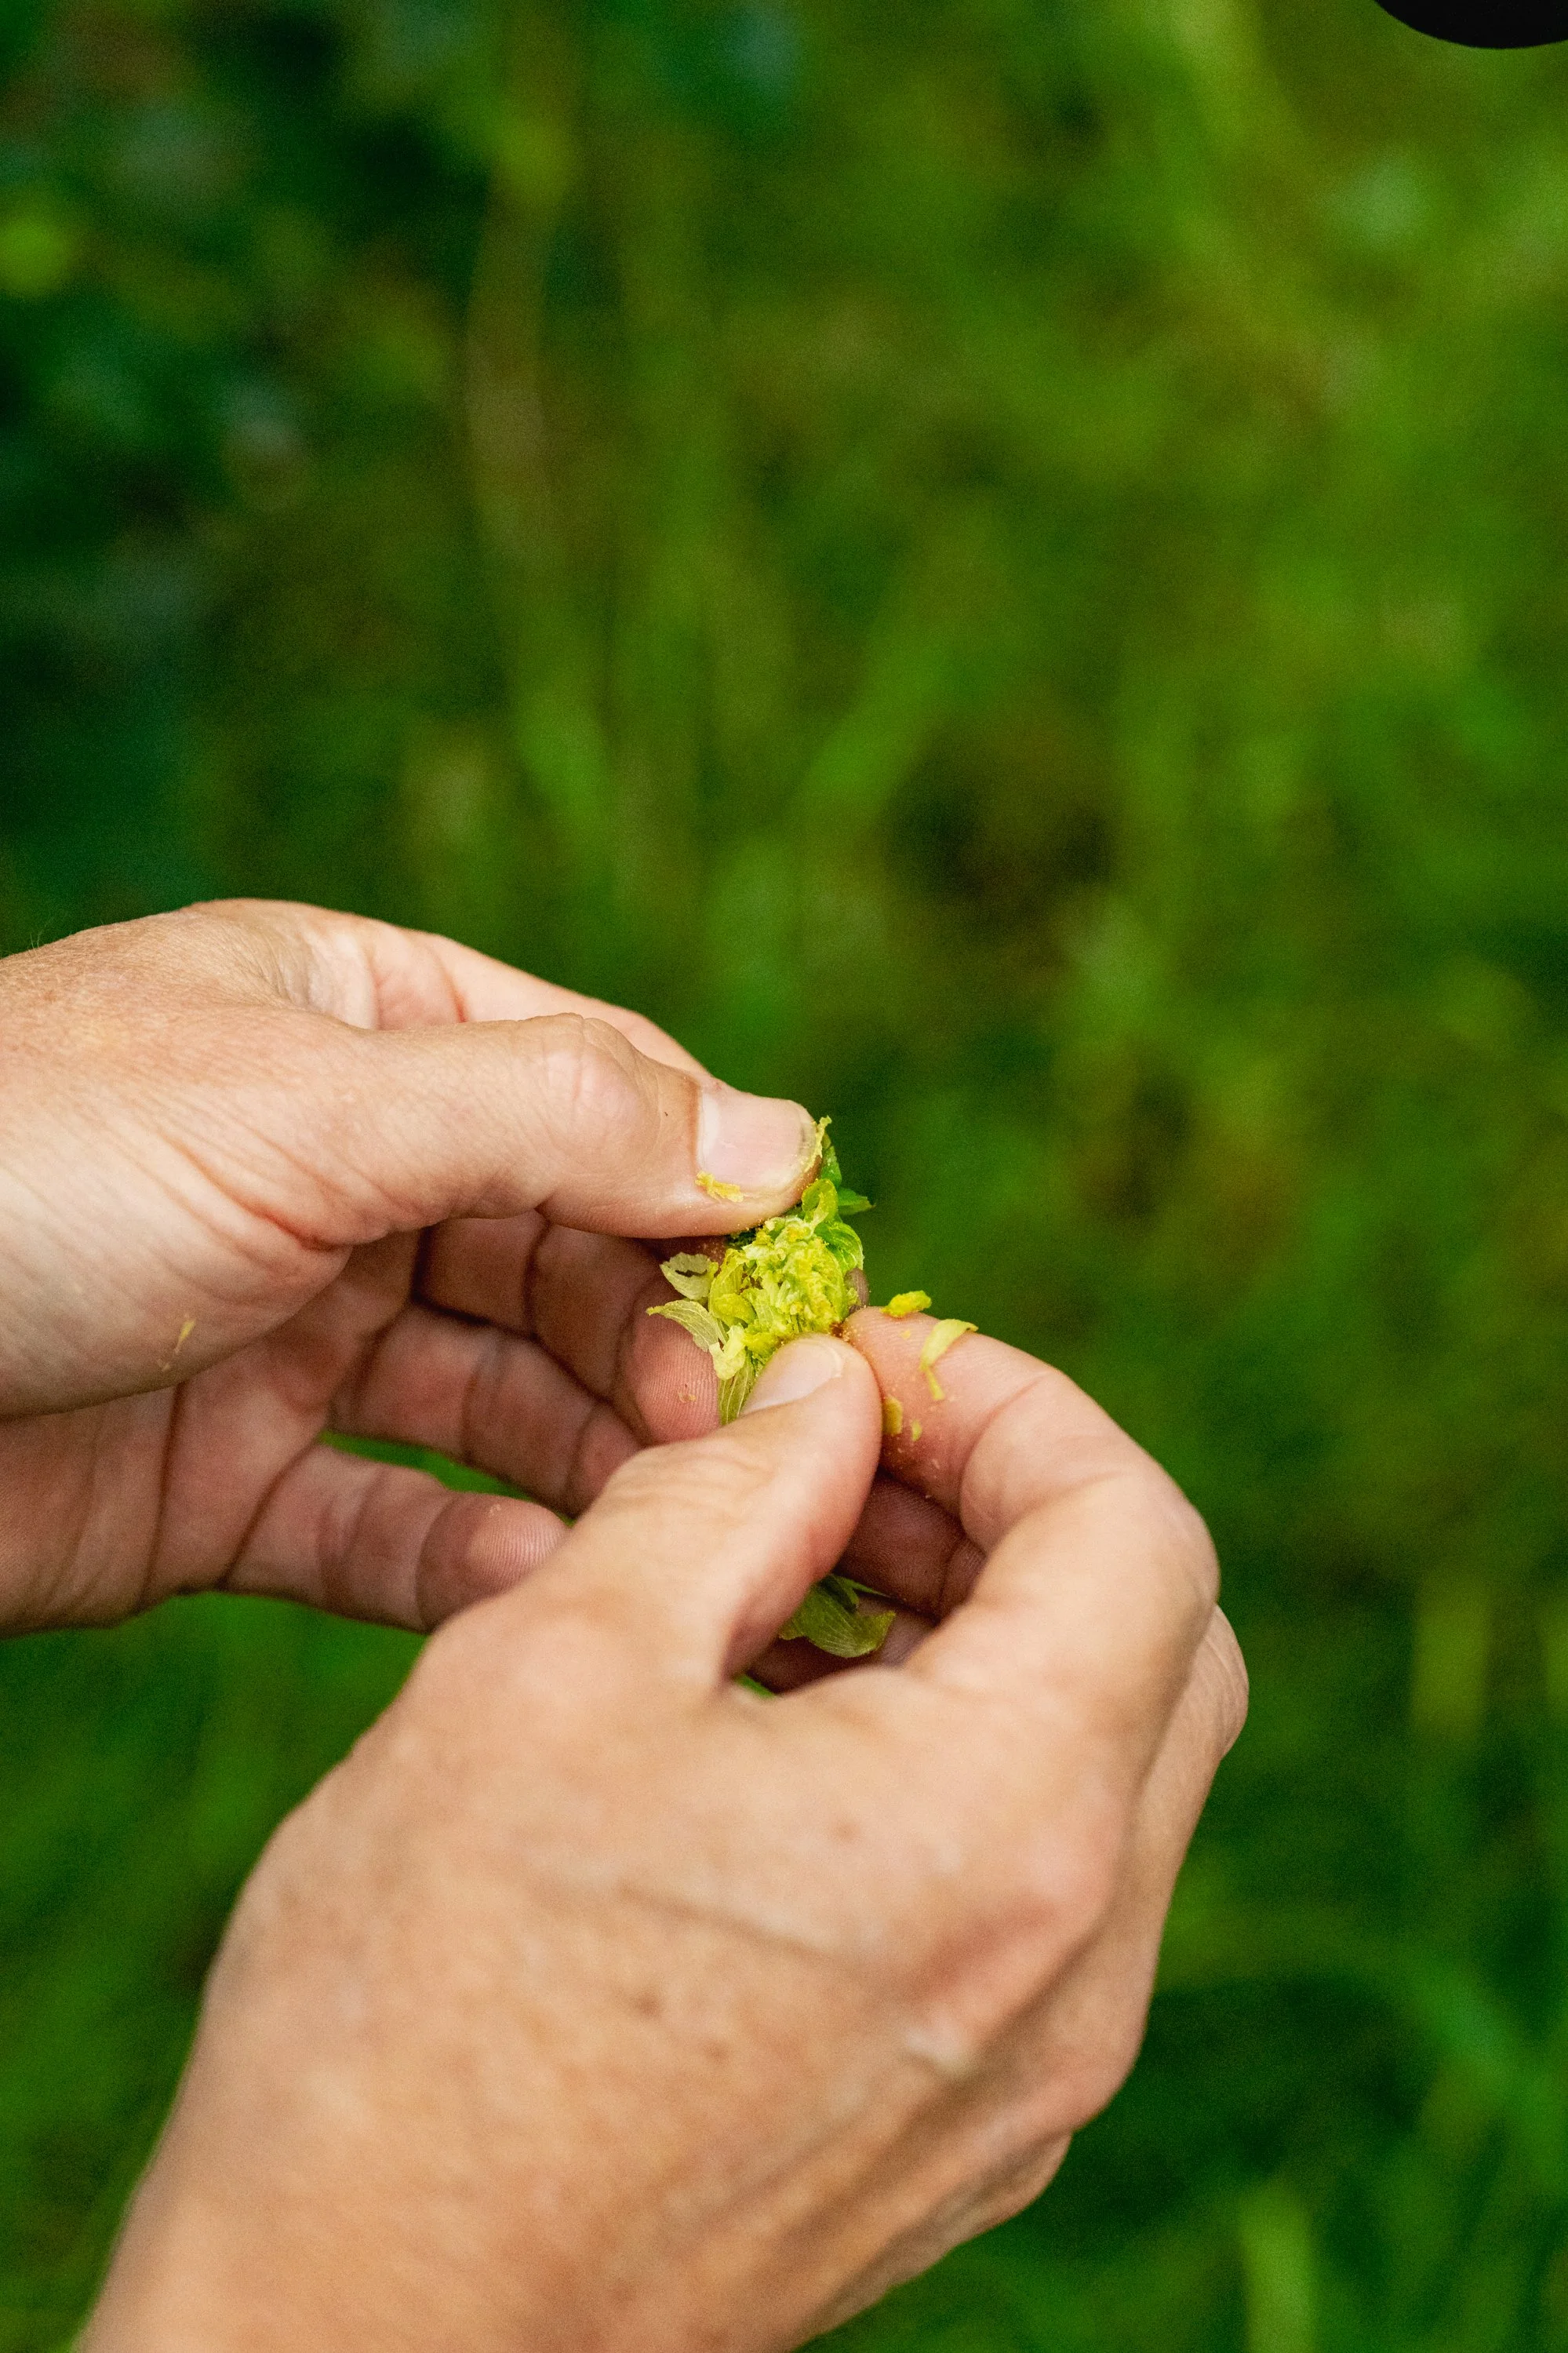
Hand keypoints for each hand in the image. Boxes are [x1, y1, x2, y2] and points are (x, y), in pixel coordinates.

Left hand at [0, 900, 817, 1630]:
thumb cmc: (21, 1166)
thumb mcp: (309, 1105)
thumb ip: (555, 1119)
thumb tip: (791, 1139)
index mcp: (362, 1027)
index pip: (602, 1095)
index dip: (715, 1193)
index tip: (816, 1299)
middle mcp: (342, 1173)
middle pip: (566, 1255)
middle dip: (658, 1339)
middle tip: (745, 1434)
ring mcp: (289, 1331)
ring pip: (494, 1398)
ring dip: (590, 1456)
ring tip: (677, 1523)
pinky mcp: (229, 1488)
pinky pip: (386, 1522)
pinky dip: (465, 1554)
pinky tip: (534, 1578)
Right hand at [83, 1320, 1245, 2352]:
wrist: (366, 2340)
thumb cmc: (424, 2006)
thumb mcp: (556, 1668)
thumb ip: (727, 1493)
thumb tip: (823, 1398)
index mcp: (1003, 1829)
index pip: (1135, 1533)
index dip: (1015, 1405)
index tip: (871, 1363)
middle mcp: (1073, 1969)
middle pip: (1159, 1645)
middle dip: (1013, 1507)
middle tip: (845, 1449)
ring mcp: (1035, 2075)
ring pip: (1104, 1771)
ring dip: (984, 1632)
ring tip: (796, 1571)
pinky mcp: (970, 2136)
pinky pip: (1035, 1894)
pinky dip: (957, 1763)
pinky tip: (788, 1728)